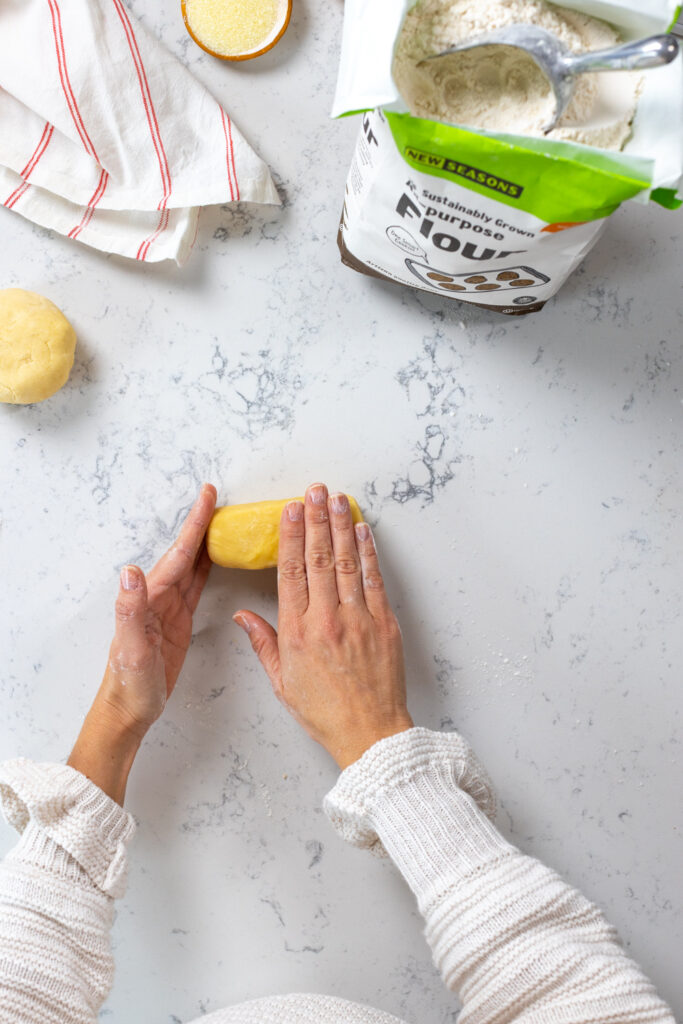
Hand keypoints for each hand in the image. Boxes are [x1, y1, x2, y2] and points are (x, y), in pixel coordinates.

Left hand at [68, 484, 216, 802]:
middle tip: (218, 496)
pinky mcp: (180, 621)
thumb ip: (130, 610)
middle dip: (202, 523)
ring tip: (223, 520)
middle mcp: (159, 596)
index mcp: (150, 597)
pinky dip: (208, 568)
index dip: (194, 523)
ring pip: (193, 565)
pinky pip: (197, 586)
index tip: (207, 495)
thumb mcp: (132, 649)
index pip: (179, 553)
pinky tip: (217, 558)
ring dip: (206, 542)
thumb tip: (131, 572)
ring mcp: (170, 607)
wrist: (129, 710)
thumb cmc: (129, 685)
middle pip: (187, 552)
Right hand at [234, 483, 412, 769]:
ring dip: (342, 526)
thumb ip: (263, 643)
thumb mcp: (282, 682)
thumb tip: (242, 617)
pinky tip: (363, 530)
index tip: (290, 510)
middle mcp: (328, 620)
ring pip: (348, 562)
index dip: (291, 536)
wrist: (370, 734)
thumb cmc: (324, 712)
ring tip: (337, 499)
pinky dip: (369, 552)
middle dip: (316, 519)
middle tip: (314, 490)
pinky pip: (374, 580)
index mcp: (299, 633)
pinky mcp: (384, 624)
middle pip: (320, 559)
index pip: (292, 572)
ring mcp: (359, 620)